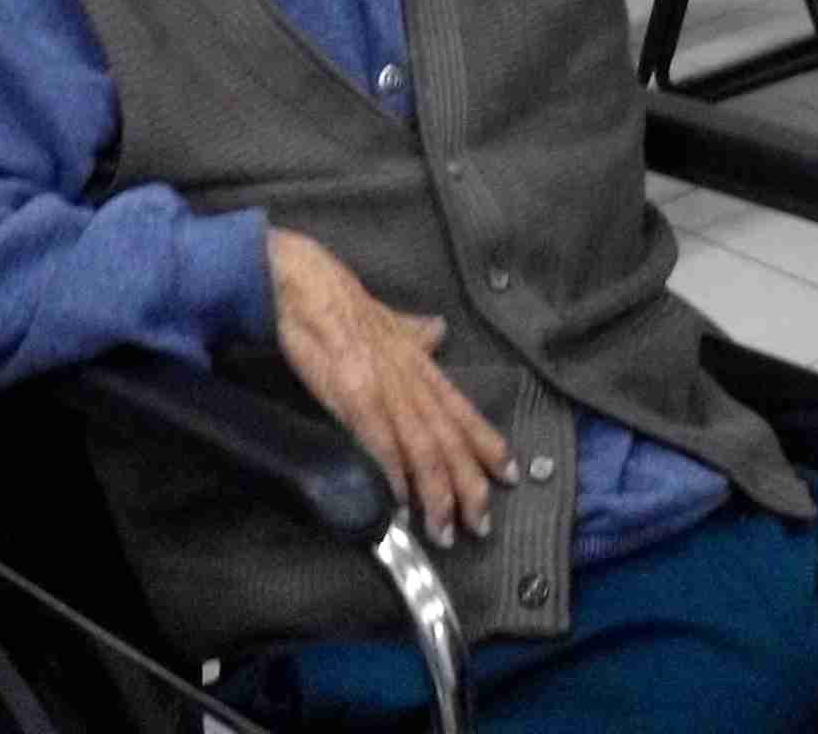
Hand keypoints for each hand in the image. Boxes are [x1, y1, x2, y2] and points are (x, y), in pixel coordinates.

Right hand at [266, 227, 512, 546]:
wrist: (305, 286)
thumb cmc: (343, 305)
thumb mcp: (389, 318)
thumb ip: (414, 333)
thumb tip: (438, 329)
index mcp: (420, 365)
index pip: (463, 410)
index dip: (489, 444)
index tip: (512, 475)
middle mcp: (411, 380)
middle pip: (451, 440)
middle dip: (469, 486)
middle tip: (481, 525)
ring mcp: (384, 389)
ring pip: (423, 449)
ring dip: (436, 494)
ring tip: (443, 531)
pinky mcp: (352, 396)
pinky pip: (380, 442)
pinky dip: (394, 475)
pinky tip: (400, 504)